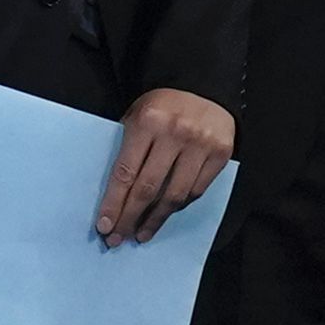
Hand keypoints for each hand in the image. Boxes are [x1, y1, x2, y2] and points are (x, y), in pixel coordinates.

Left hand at [97, 88, 231, 244]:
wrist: (203, 86)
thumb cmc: (161, 105)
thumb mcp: (136, 114)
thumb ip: (127, 147)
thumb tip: (114, 194)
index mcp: (147, 122)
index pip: (126, 172)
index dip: (114, 203)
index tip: (104, 226)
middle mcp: (175, 134)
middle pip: (148, 189)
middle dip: (130, 218)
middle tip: (118, 239)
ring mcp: (200, 145)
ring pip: (174, 195)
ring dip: (155, 220)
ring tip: (140, 234)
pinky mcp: (220, 154)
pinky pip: (196, 191)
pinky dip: (178, 206)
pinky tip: (164, 215)